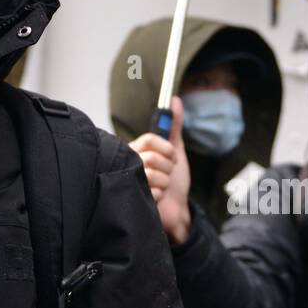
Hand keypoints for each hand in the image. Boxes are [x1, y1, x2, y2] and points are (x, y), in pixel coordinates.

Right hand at [128, 96, 192, 244]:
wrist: (177, 207)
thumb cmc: (174, 179)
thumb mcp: (176, 149)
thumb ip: (173, 125)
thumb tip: (175, 100)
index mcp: (137, 149)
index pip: (148, 139)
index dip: (165, 147)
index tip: (173, 155)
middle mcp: (130, 162)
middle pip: (151, 157)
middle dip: (168, 167)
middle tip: (168, 173)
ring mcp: (130, 180)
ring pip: (153, 175)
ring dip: (165, 182)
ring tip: (162, 186)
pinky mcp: (133, 197)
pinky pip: (152, 192)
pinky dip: (160, 196)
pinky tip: (157, 199)